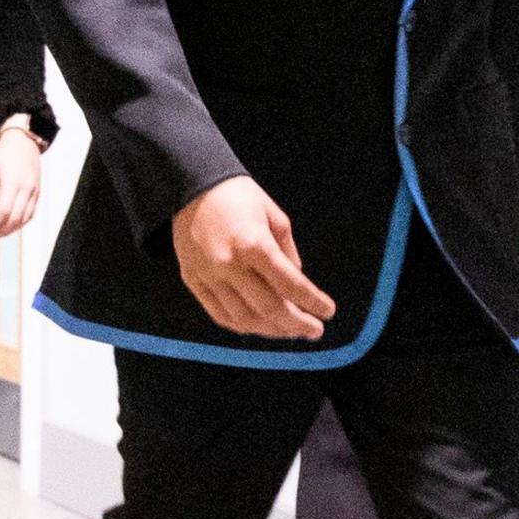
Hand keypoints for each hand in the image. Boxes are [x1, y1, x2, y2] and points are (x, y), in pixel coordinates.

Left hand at [0, 124, 41, 239]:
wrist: (24, 141)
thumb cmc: (5, 153)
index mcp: (13, 182)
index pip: (4, 212)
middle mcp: (26, 189)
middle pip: (15, 219)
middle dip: (0, 231)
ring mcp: (34, 191)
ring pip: (25, 219)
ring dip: (11, 230)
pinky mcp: (38, 192)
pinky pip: (31, 213)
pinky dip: (21, 222)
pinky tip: (11, 225)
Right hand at [170, 175, 330, 339]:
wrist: (191, 186)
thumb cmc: (237, 196)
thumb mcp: (273, 215)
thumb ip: (288, 251)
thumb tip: (296, 281)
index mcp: (253, 244)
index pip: (290, 284)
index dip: (313, 302)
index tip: (328, 311)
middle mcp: (230, 265)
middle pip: (269, 309)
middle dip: (297, 324)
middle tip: (314, 330)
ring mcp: (209, 276)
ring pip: (245, 319)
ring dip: (273, 331)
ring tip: (290, 331)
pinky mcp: (194, 282)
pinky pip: (220, 315)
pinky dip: (243, 326)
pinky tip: (261, 327)